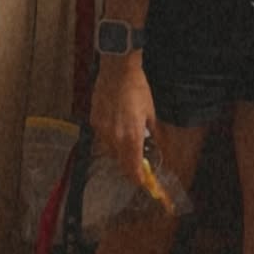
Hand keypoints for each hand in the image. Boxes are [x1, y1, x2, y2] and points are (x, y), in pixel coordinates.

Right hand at [89, 56, 154, 186]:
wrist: (118, 70)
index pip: (132, 169)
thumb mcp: (151, 113)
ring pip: (110, 150)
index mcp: (131, 137)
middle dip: (129, 164)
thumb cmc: (138, 89)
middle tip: (138, 161)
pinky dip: (110, 137)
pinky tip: (116, 125)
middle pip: (120, 162)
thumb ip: (155, 134)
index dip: (138, 179)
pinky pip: (102, 137)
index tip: (143, 182)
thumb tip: (160, 147)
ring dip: (119, 150)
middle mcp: (114, 137)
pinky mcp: (94, 121)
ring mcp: (102, 130)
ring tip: (127, 138)